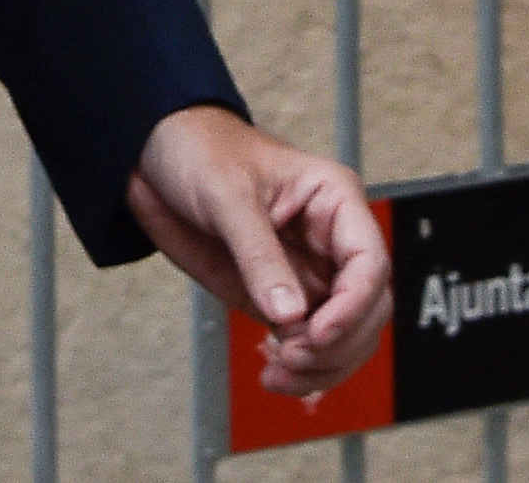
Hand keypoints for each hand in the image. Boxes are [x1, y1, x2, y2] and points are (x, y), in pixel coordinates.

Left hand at [126, 106, 392, 397]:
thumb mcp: (227, 195)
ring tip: (279, 373)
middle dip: (337, 342)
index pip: (369, 263)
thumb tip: (289, 315)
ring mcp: (310, 273)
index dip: (353, 306)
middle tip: (291, 356)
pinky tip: (276, 376)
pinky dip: (302, 370)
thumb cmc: (202, 152)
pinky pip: (310, 343)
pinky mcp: (283, 298)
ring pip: (345, 336)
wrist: (159, 156)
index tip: (316, 333)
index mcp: (334, 200)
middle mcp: (332, 241)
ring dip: (322, 366)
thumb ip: (258, 254)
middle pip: (368, 309)